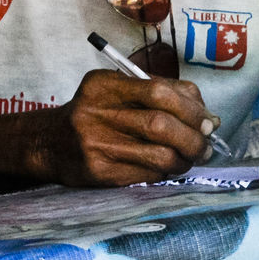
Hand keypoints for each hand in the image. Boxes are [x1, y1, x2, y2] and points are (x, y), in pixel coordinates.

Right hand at [32, 70, 211, 186]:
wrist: (48, 143)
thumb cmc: (95, 114)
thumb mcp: (119, 91)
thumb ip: (163, 94)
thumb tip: (210, 118)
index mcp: (105, 85)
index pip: (159, 91)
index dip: (192, 109)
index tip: (208, 122)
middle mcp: (98, 113)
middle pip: (161, 125)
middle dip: (194, 138)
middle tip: (206, 146)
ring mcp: (97, 144)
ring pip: (159, 155)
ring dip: (185, 159)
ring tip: (190, 158)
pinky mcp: (100, 172)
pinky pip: (147, 174)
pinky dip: (166, 171)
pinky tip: (168, 168)